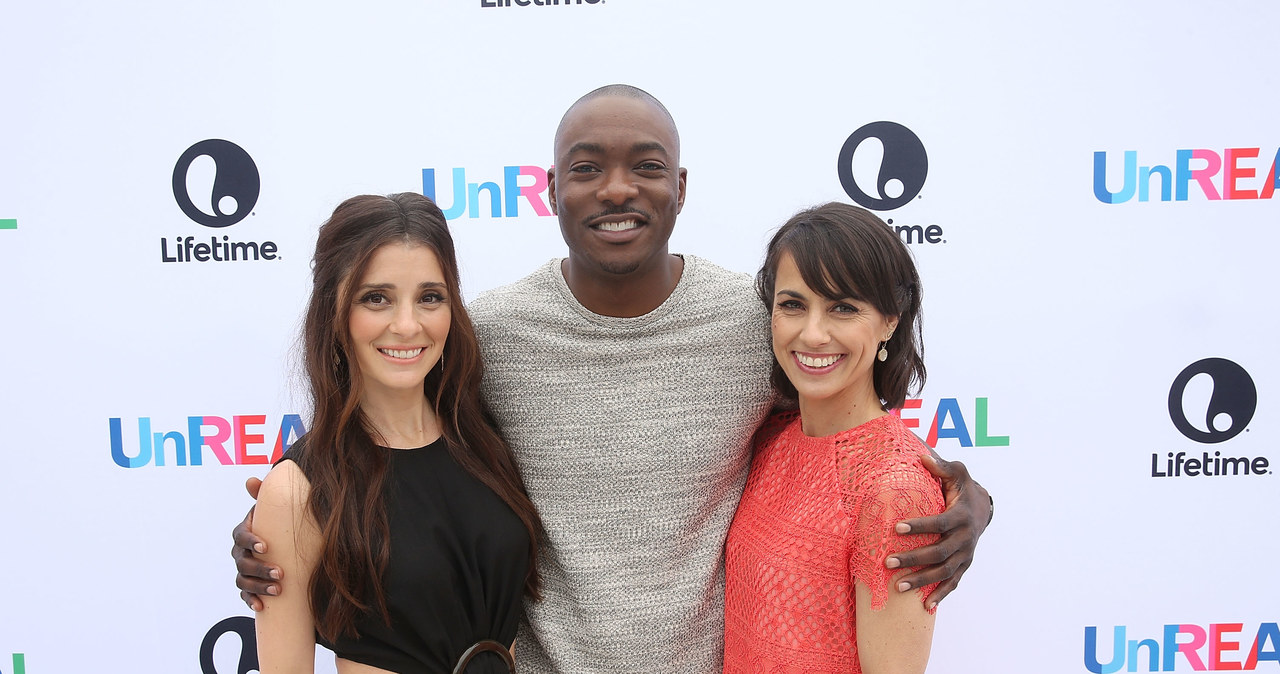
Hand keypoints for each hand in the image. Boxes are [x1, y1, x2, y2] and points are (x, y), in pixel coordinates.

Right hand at [232, 476, 280, 610]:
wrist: (280, 544)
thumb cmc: (276, 523)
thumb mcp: (272, 509)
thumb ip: (264, 494)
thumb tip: (250, 480)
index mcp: (244, 533)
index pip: (241, 536)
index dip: (251, 541)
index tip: (266, 546)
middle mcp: (239, 552)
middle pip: (243, 562)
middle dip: (260, 568)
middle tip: (281, 573)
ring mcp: (242, 570)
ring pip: (243, 580)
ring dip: (258, 586)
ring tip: (278, 589)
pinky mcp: (247, 586)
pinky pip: (244, 595)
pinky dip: (251, 601)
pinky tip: (261, 606)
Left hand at [885, 453, 989, 608]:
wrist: (983, 508)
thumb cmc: (962, 488)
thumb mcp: (957, 472)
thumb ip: (941, 466)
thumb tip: (922, 456)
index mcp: (961, 516)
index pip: (939, 523)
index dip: (919, 526)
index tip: (896, 527)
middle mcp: (966, 538)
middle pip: (939, 553)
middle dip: (913, 558)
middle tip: (888, 562)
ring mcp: (966, 555)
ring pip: (944, 572)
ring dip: (922, 581)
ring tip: (899, 587)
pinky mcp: (964, 566)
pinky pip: (953, 584)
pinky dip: (941, 595)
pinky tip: (926, 607)